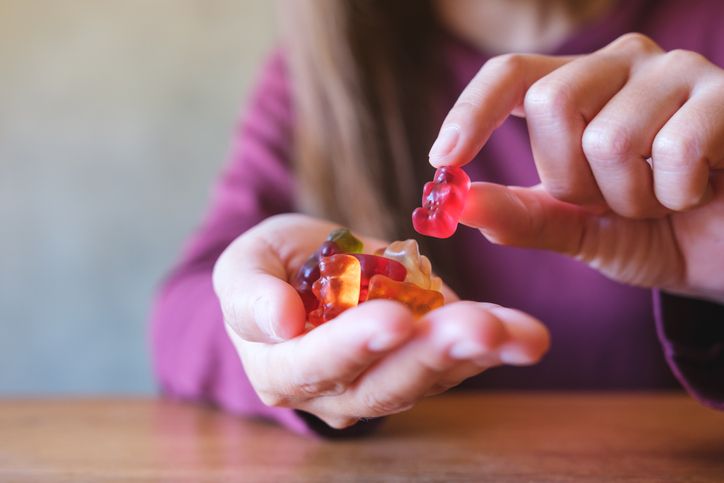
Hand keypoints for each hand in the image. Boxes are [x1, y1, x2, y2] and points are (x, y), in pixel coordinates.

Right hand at [213, 214, 548, 427]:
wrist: (305, 277)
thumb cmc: (270, 269)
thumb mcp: (245, 264)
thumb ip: (251, 293)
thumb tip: (280, 321)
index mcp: (281, 368)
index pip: (315, 364)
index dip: (354, 344)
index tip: (395, 319)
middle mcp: (335, 392)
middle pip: (386, 382)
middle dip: (435, 353)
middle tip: (481, 327)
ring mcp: (382, 384)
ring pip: (430, 377)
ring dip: (477, 354)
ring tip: (521, 334)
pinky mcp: (419, 368)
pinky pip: (454, 362)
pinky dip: (490, 345)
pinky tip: (521, 331)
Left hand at [430, 33, 723, 303]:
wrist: (722, 252)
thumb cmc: (651, 231)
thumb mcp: (575, 230)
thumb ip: (520, 217)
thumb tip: (457, 205)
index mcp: (576, 86)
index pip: (510, 72)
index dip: (472, 110)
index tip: (444, 157)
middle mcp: (622, 63)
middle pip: (553, 101)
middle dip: (572, 178)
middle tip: (610, 199)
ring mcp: (677, 71)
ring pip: (611, 138)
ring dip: (631, 198)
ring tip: (660, 198)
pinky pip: (676, 150)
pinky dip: (679, 195)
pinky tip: (698, 190)